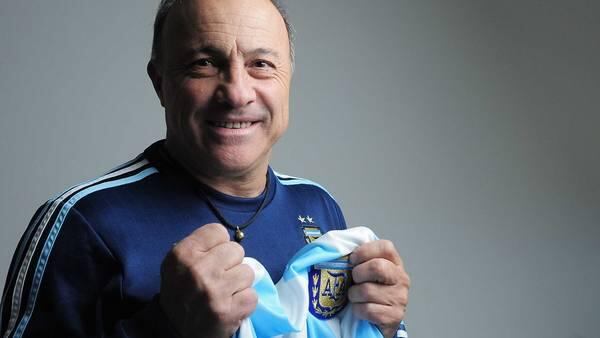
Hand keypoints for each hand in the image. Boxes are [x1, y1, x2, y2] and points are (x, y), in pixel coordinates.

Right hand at [159, 223, 256, 337]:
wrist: (174, 331)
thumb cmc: (180, 293)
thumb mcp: (176, 264)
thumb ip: (198, 246)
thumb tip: (225, 238)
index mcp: (183, 254)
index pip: (218, 231)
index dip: (218, 245)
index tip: (212, 258)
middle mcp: (197, 270)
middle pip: (236, 250)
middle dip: (231, 264)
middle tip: (219, 277)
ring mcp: (214, 291)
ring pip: (248, 272)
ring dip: (239, 283)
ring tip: (225, 292)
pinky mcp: (227, 312)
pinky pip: (252, 295)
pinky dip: (244, 302)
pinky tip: (230, 305)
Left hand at [348, 240, 409, 337]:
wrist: (377, 320)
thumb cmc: (368, 290)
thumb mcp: (366, 270)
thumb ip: (359, 257)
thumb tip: (337, 246)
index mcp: (395, 262)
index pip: (386, 247)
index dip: (364, 251)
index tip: (353, 260)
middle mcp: (401, 278)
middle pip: (377, 267)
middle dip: (358, 274)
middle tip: (354, 281)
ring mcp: (400, 298)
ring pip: (367, 291)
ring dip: (354, 295)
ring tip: (356, 297)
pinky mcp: (394, 317)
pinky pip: (367, 310)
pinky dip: (357, 310)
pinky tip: (360, 310)